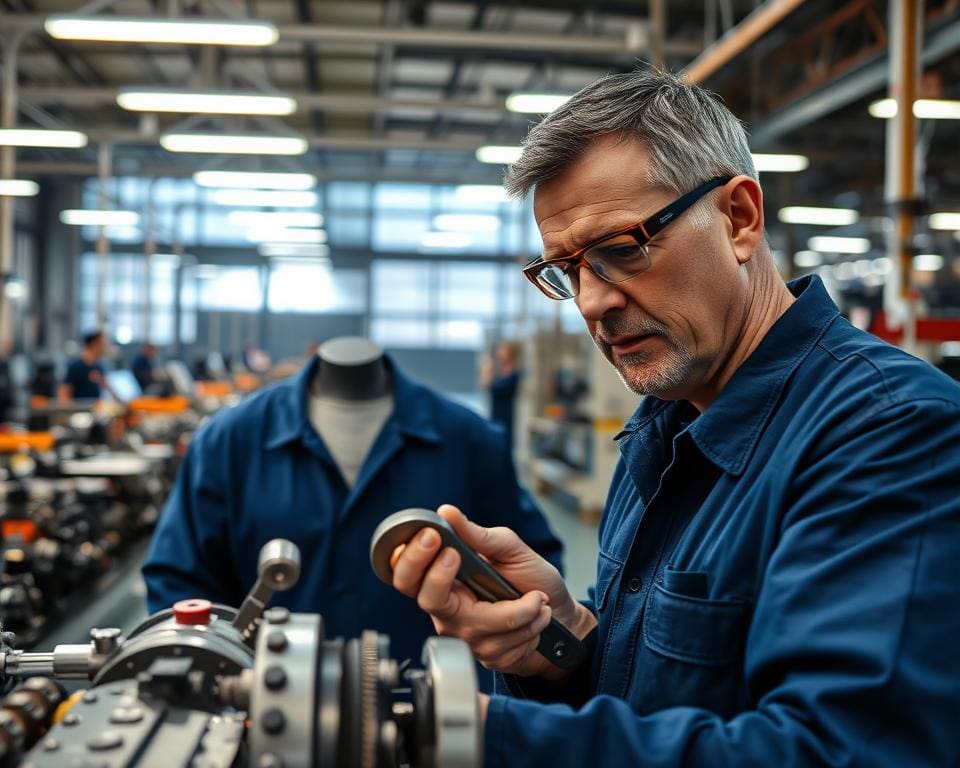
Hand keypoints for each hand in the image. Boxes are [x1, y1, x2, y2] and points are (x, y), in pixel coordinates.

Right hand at [391, 505, 595, 677]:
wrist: (562, 616)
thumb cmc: (532, 579)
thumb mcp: (511, 549)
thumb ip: (479, 535)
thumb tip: (447, 512)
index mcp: (446, 580)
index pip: (408, 575)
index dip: (412, 558)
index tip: (434, 537)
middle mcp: (448, 610)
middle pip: (430, 599)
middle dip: (448, 579)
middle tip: (463, 557)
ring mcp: (466, 636)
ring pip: (484, 623)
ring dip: (523, 608)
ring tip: (537, 599)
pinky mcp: (486, 657)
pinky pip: (506, 643)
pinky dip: (531, 627)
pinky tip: (537, 619)